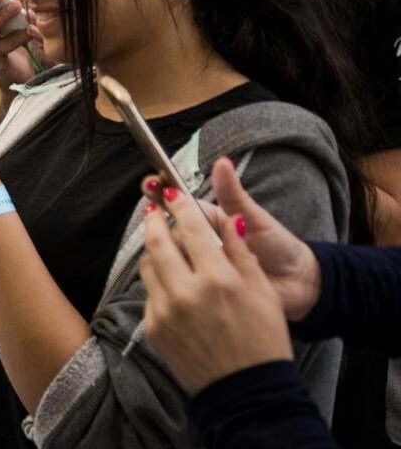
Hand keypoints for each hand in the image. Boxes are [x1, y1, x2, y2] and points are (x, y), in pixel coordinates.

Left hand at [139, 175, 293, 394]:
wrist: (246, 391)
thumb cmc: (263, 340)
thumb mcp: (262, 291)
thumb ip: (239, 252)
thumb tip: (227, 220)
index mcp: (217, 279)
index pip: (190, 228)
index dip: (180, 205)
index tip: (172, 192)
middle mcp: (185, 292)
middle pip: (157, 241)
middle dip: (155, 220)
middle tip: (155, 209)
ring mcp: (165, 311)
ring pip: (148, 265)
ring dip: (154, 250)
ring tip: (164, 244)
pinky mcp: (153, 328)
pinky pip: (150, 293)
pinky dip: (159, 282)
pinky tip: (173, 284)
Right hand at [153, 158, 322, 321]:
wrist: (297, 283)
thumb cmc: (278, 246)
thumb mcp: (254, 218)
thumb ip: (233, 193)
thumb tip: (222, 161)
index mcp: (208, 219)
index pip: (177, 203)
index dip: (161, 192)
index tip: (151, 184)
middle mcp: (198, 241)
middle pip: (169, 229)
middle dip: (164, 223)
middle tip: (167, 222)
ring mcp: (198, 264)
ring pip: (173, 254)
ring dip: (175, 251)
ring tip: (192, 251)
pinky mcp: (202, 286)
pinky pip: (183, 279)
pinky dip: (180, 275)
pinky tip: (184, 273)